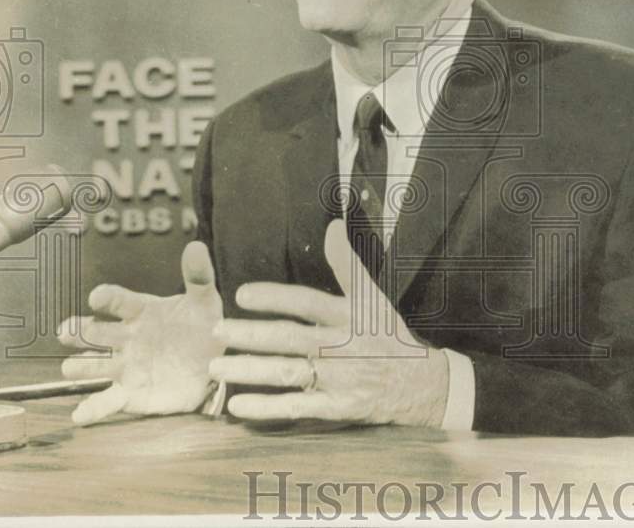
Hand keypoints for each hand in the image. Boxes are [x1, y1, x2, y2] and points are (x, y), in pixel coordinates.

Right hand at [57, 240, 224, 424]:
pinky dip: (92, 409)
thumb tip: (196, 247)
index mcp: (141, 312)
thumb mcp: (204, 300)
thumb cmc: (200, 326)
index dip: (108, 298)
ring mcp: (125, 367)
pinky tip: (79, 415)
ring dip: (82, 367)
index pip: (119, 301)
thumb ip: (198, 276)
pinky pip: (107, 402)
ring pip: (95, 366)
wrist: (211, 363)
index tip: (98, 297)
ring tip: (72, 367)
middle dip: (80, 332)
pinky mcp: (131, 395)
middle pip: (96, 334)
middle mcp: (126, 339)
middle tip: (67, 331)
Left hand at [209, 219, 448, 427]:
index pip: (307, 302)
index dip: (275, 297)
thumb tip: (332, 226)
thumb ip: (347, 264)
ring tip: (216, 366)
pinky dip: (267, 408)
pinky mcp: (336, 407)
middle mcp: (341, 346)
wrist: (418, 383)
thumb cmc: (387, 335)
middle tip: (215, 330)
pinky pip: (297, 408)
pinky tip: (238, 405)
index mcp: (348, 316)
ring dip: (250, 370)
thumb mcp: (372, 297)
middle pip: (290, 339)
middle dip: (251, 335)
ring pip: (288, 373)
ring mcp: (338, 379)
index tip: (241, 294)